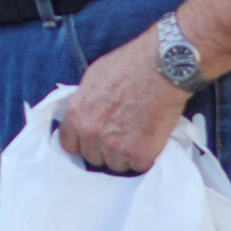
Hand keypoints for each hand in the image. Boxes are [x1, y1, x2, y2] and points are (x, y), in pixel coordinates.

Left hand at [57, 29, 190, 174]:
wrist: (161, 67)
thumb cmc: (129, 65)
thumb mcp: (93, 78)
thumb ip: (85, 102)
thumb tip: (85, 113)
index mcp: (76, 114)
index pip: (69, 144)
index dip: (83, 143)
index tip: (93, 141)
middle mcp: (90, 132)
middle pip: (93, 156)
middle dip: (105, 149)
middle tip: (122, 136)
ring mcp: (114, 146)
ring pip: (116, 164)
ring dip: (126, 155)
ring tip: (139, 136)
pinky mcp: (139, 153)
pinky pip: (139, 165)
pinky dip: (146, 157)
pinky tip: (151, 140)